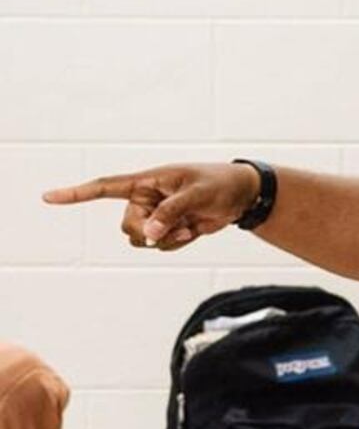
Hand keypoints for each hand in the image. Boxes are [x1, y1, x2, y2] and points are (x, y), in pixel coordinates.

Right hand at [42, 163, 258, 250]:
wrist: (240, 196)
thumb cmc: (219, 184)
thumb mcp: (197, 195)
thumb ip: (171, 212)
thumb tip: (149, 234)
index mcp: (147, 182)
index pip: (105, 188)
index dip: (76, 193)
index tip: (48, 197)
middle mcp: (146, 199)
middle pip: (127, 226)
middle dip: (148, 232)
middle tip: (175, 226)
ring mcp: (156, 216)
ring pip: (141, 240)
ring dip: (165, 240)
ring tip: (189, 226)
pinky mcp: (168, 230)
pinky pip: (161, 246)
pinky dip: (176, 244)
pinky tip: (193, 231)